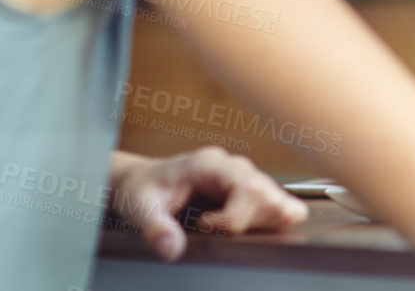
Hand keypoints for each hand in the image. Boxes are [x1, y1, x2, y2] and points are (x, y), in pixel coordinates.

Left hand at [110, 147, 307, 260]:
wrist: (143, 181)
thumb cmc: (143, 190)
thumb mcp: (140, 208)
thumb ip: (156, 228)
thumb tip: (173, 250)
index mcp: (209, 164)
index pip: (244, 185)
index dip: (232, 216)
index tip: (203, 225)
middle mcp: (231, 165)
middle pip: (264, 191)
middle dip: (250, 220)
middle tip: (221, 232)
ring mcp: (242, 175)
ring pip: (273, 196)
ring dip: (264, 218)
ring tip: (235, 230)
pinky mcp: (246, 188)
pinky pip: (272, 199)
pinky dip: (274, 214)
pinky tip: (266, 223)